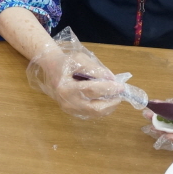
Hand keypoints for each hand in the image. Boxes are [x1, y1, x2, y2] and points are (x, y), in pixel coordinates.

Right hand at [26, 28, 145, 119]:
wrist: (51, 68)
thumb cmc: (66, 62)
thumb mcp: (80, 59)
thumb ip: (96, 69)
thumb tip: (113, 80)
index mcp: (66, 87)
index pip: (91, 90)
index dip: (108, 88)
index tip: (121, 86)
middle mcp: (66, 101)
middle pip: (94, 107)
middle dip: (111, 102)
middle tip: (120, 94)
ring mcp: (69, 109)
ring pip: (94, 113)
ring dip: (108, 106)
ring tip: (115, 97)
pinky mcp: (72, 112)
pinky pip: (91, 114)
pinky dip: (102, 109)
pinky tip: (106, 101)